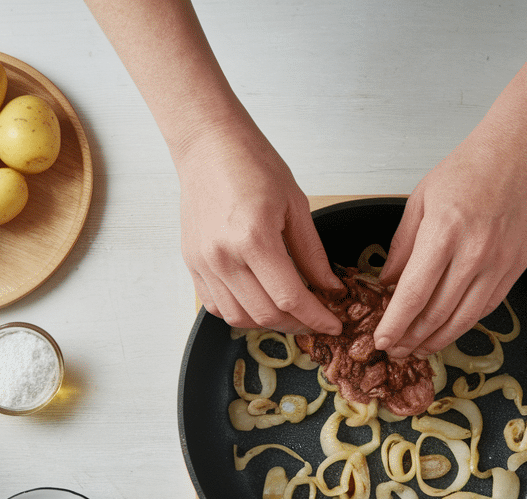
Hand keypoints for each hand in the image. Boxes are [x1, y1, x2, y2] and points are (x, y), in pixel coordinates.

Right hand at [176, 124, 341, 333]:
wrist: (208, 145)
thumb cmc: (252, 164)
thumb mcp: (295, 205)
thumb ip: (312, 253)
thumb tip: (330, 288)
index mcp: (254, 238)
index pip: (290, 298)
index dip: (317, 317)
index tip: (333, 324)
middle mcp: (224, 256)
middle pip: (266, 315)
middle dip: (298, 324)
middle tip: (317, 319)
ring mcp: (204, 263)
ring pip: (239, 318)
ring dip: (269, 323)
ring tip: (290, 313)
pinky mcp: (192, 263)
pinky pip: (216, 306)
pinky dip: (240, 313)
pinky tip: (259, 302)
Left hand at [372, 133, 526, 356]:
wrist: (518, 155)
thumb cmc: (470, 169)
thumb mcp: (420, 200)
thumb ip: (402, 245)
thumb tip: (387, 281)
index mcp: (443, 233)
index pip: (413, 294)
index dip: (395, 323)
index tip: (382, 339)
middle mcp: (473, 253)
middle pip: (437, 313)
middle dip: (412, 338)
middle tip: (397, 350)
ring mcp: (498, 263)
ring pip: (464, 318)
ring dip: (438, 339)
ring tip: (420, 348)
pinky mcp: (515, 268)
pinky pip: (487, 307)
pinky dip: (465, 323)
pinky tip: (449, 329)